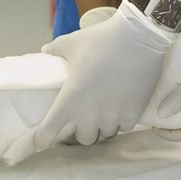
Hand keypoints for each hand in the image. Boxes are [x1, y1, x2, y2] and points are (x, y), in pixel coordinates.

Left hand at [32, 0, 173, 151]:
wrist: (138, 38)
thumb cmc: (100, 40)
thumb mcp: (71, 43)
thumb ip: (54, 50)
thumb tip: (45, 50)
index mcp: (69, 100)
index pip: (48, 132)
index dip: (43, 139)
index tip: (42, 141)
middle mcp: (89, 114)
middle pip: (84, 139)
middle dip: (83, 130)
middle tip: (85, 117)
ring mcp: (112, 117)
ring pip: (105, 133)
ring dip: (103, 125)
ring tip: (105, 110)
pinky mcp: (133, 114)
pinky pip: (124, 127)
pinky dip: (121, 120)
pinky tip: (122, 107)